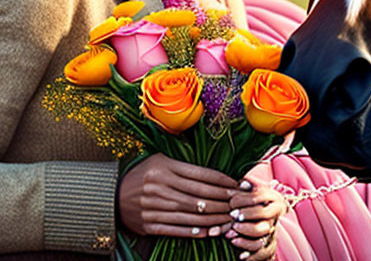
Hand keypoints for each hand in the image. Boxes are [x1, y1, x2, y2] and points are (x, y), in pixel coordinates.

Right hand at [119, 153, 238, 237]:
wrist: (111, 196)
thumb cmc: (143, 174)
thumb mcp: (160, 160)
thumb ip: (184, 166)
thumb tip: (215, 175)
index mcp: (164, 168)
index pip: (201, 175)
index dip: (222, 181)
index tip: (236, 185)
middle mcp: (159, 187)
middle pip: (199, 196)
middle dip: (222, 201)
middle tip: (238, 204)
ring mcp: (153, 207)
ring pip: (190, 214)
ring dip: (213, 218)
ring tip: (228, 219)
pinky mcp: (148, 225)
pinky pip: (175, 229)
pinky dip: (193, 231)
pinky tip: (208, 230)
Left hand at [226, 181, 286, 260]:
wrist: (262, 217)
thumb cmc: (251, 202)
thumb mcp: (250, 192)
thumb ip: (245, 188)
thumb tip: (241, 183)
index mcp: (272, 197)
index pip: (260, 196)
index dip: (244, 199)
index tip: (231, 203)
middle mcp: (275, 213)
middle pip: (264, 213)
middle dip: (246, 215)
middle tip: (232, 216)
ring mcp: (273, 229)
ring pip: (263, 232)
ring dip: (246, 233)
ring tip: (230, 235)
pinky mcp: (269, 244)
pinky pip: (264, 251)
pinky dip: (252, 254)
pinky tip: (240, 255)